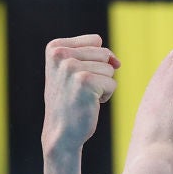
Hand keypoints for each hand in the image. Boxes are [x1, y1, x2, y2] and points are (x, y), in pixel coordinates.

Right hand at [43, 35, 121, 155]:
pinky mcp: (85, 81)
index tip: (75, 77)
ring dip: (102, 85)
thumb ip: (95, 55)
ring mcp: (71, 67)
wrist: (61, 132)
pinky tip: (88, 103)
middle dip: (99, 73)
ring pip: (110, 69)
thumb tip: (117, 62)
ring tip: (83, 96)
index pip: (96, 41)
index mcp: (55, 47)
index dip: (93, 61)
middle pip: (104, 54)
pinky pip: (112, 83)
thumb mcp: (75, 69)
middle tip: (79, 89)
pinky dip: (106, 95)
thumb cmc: (71, 100)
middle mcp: (60, 54)